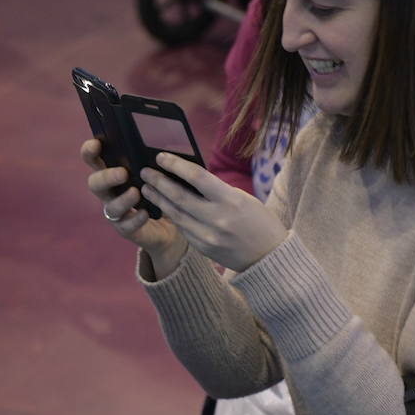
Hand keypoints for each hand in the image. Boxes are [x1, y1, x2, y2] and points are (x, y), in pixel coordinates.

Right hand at [81, 139, 186, 276]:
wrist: (169, 223)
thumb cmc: (159, 190)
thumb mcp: (155, 172)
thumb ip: (151, 160)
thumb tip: (160, 147)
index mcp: (112, 172)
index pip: (93, 160)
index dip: (89, 151)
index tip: (96, 143)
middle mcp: (109, 192)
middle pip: (95, 183)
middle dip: (106, 177)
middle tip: (123, 173)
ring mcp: (116, 212)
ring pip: (110, 207)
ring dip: (122, 200)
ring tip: (136, 193)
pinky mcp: (126, 229)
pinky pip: (126, 226)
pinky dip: (135, 219)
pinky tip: (145, 213)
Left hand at [139, 152, 287, 272]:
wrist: (269, 257)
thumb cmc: (259, 221)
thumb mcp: (243, 199)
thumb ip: (217, 190)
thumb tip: (187, 176)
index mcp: (231, 200)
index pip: (196, 177)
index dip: (176, 165)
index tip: (161, 157)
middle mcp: (217, 218)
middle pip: (179, 196)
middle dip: (158, 182)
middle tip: (145, 172)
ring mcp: (208, 236)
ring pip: (175, 214)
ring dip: (158, 200)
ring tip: (147, 188)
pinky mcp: (203, 248)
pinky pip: (182, 228)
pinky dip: (171, 215)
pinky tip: (163, 206)